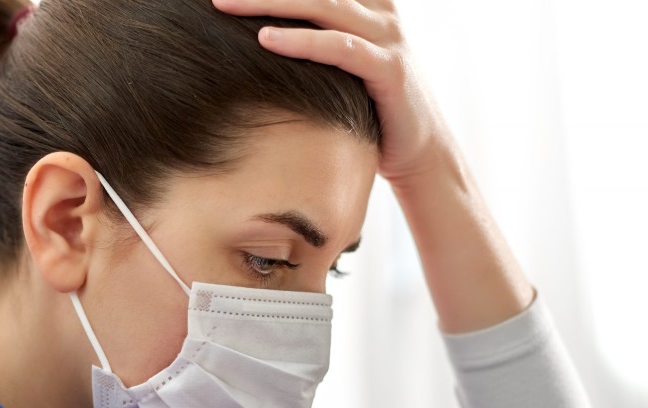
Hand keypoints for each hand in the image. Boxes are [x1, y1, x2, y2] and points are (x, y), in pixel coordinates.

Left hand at [211, 0, 450, 184]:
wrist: (420, 153)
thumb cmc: (371, 111)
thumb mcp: (340, 68)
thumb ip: (313, 43)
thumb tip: (257, 38)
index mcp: (366, 5)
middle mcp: (378, 13)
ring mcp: (386, 38)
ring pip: (324, 6)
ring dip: (270, 3)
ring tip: (226, 3)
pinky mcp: (389, 70)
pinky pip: (340, 48)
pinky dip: (302, 41)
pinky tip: (265, 40)